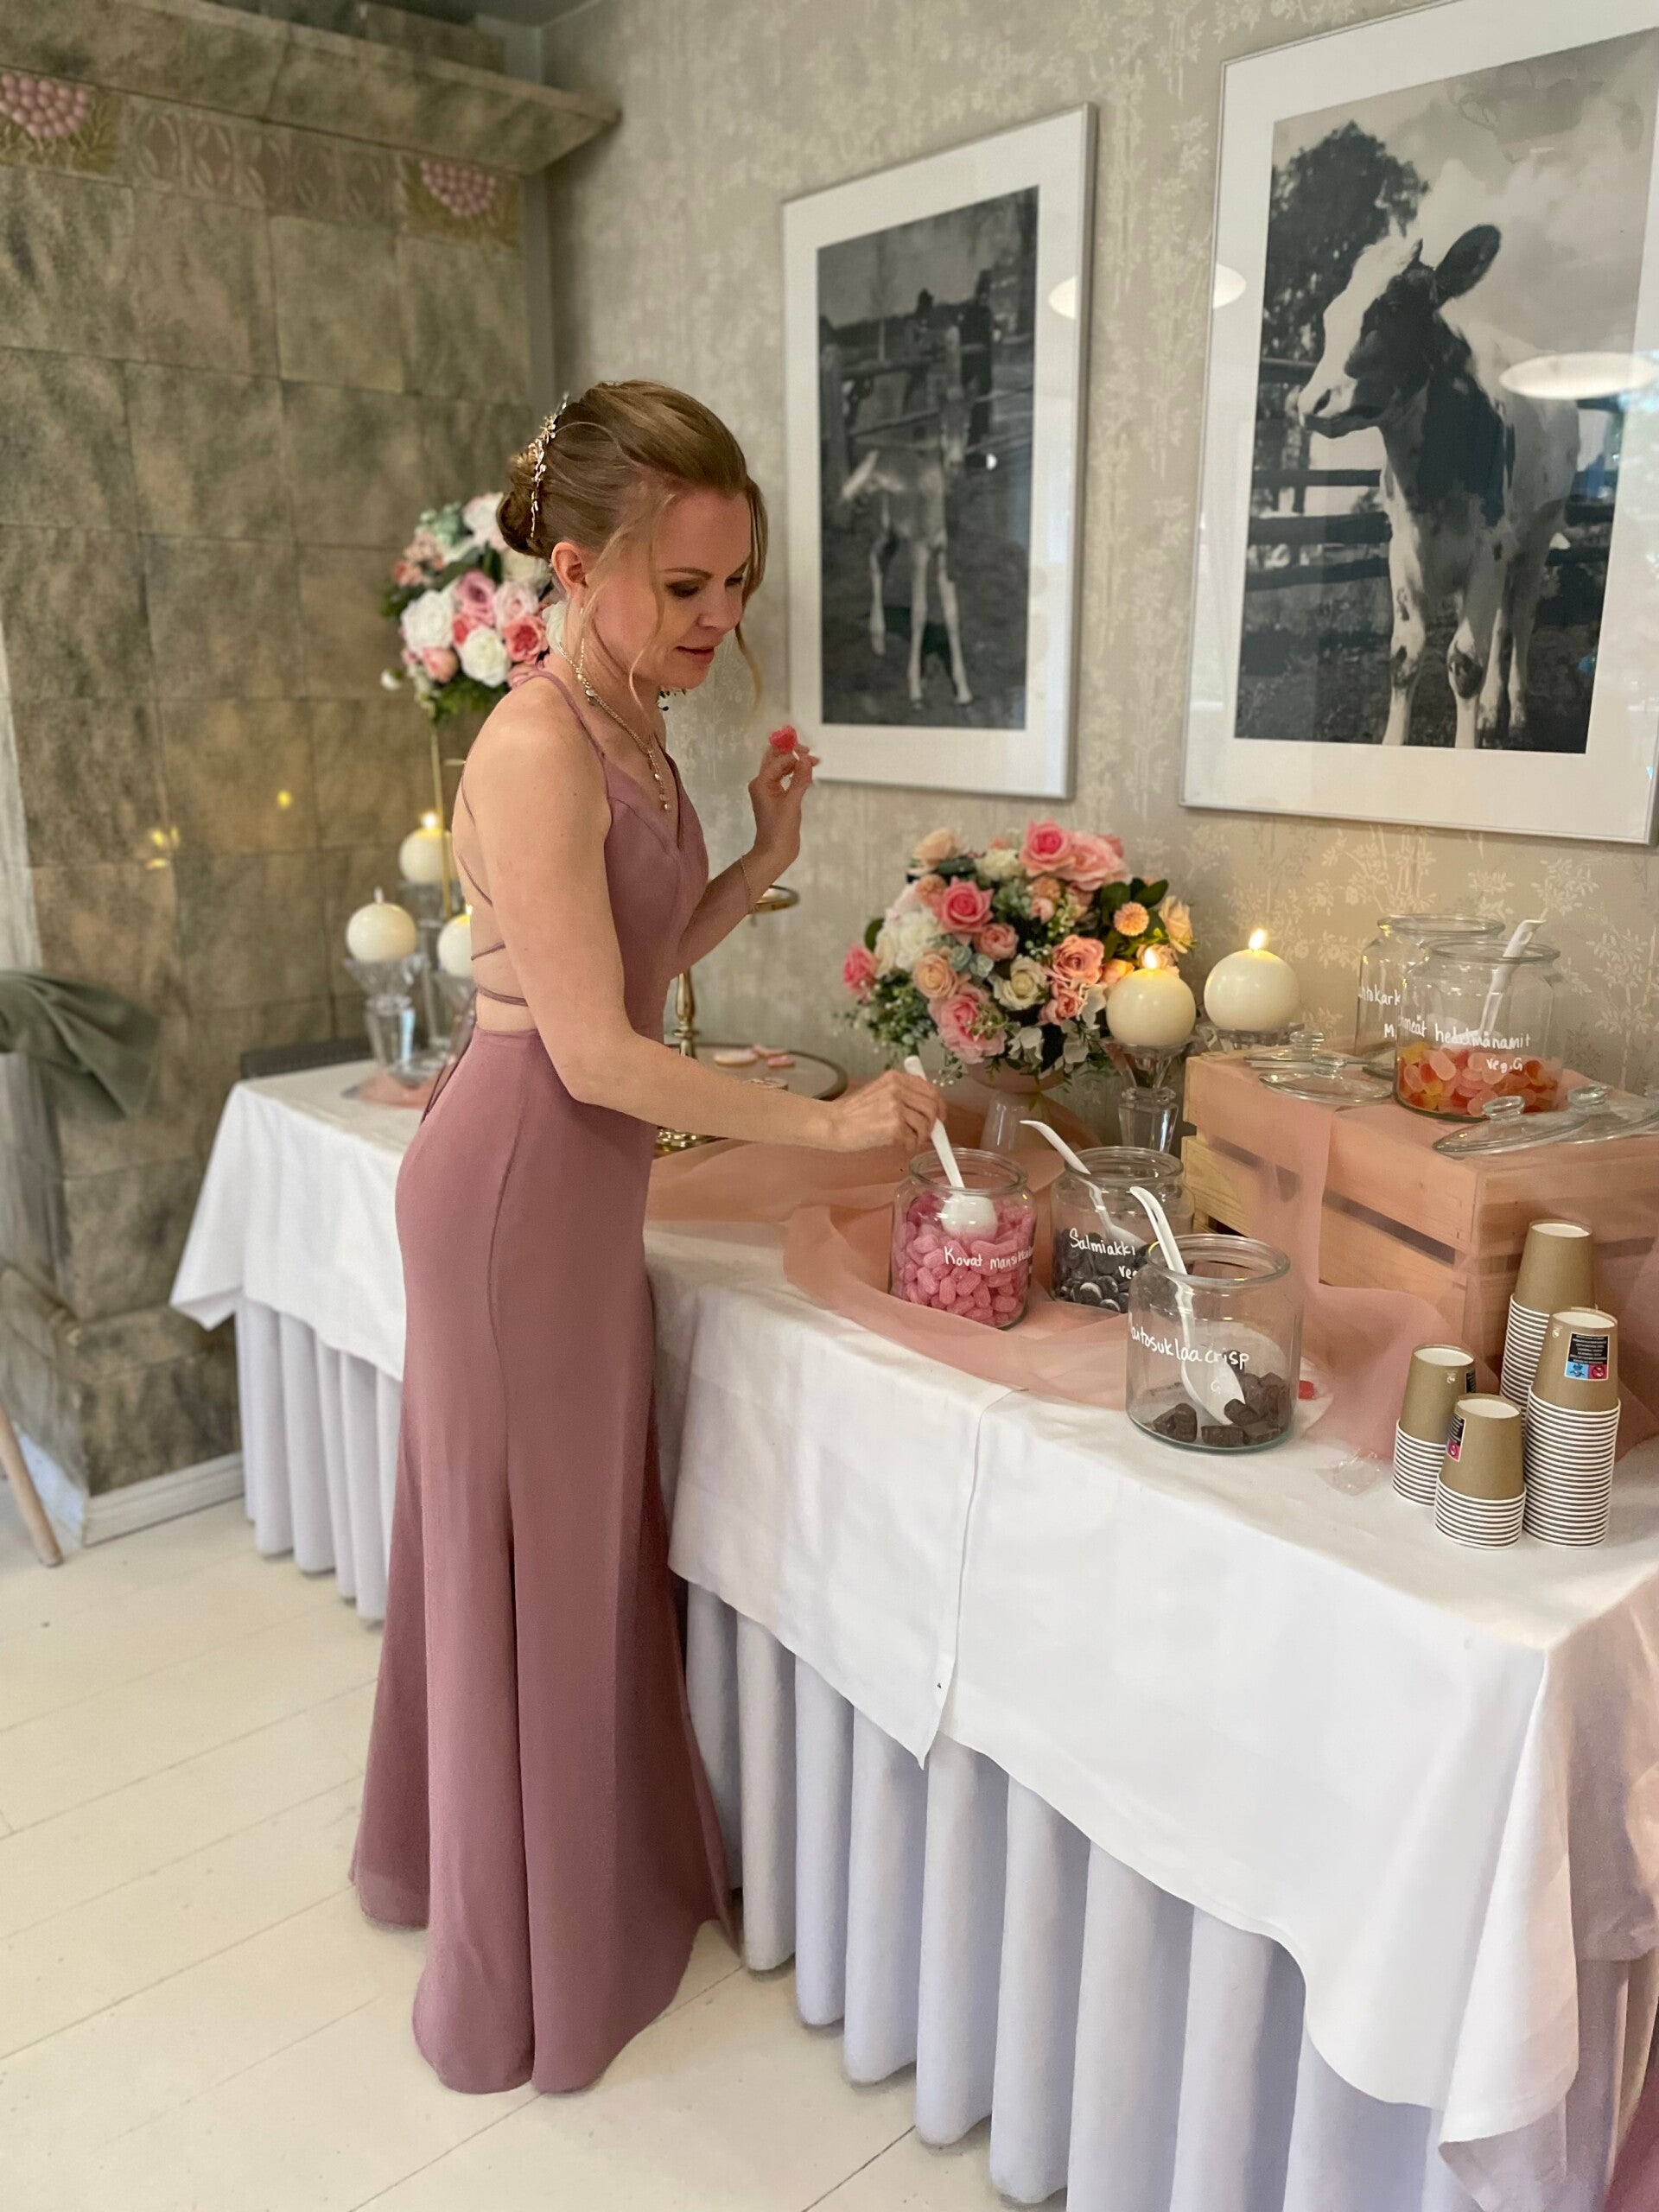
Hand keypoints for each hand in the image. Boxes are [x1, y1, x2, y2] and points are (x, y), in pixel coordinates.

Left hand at [747, 728, 818, 877]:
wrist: (775, 851)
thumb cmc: (780, 830)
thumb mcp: (792, 803)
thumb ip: (800, 780)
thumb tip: (807, 759)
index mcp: (761, 782)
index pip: (777, 760)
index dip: (793, 753)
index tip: (810, 754)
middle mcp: (763, 783)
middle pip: (776, 759)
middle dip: (792, 753)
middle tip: (810, 754)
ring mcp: (769, 790)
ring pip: (781, 767)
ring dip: (796, 763)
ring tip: (813, 763)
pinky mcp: (777, 797)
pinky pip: (785, 778)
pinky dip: (796, 773)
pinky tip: (807, 774)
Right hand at [819, 1068, 941, 1153]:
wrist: (833, 1124)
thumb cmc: (853, 1113)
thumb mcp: (879, 1092)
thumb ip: (902, 1095)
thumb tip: (929, 1109)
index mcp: (895, 1078)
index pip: (930, 1089)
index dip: (939, 1105)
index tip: (940, 1116)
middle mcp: (897, 1089)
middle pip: (932, 1107)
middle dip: (933, 1124)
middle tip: (925, 1133)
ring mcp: (896, 1107)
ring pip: (925, 1124)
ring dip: (920, 1137)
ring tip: (908, 1140)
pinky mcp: (893, 1126)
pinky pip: (913, 1139)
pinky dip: (909, 1145)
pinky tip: (898, 1143)